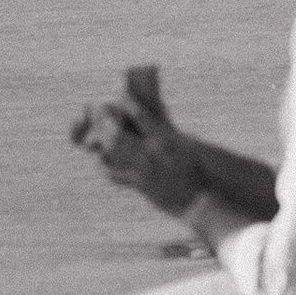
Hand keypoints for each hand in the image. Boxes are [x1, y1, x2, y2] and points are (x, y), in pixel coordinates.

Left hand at [70, 95, 201, 216]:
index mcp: (165, 138)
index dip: (128, 104)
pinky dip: (106, 168)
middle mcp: (152, 151)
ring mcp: (144, 168)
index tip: (120, 97)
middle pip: (119, 133)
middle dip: (106, 122)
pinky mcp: (140, 184)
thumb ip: (167, 130)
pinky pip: (115, 175)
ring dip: (103, 142)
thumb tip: (158, 111)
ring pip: (114, 151)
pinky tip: (101, 162)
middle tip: (98, 114)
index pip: (141, 115)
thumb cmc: (195, 169)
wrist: (199, 197)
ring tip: (96, 136)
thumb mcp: (184, 145)